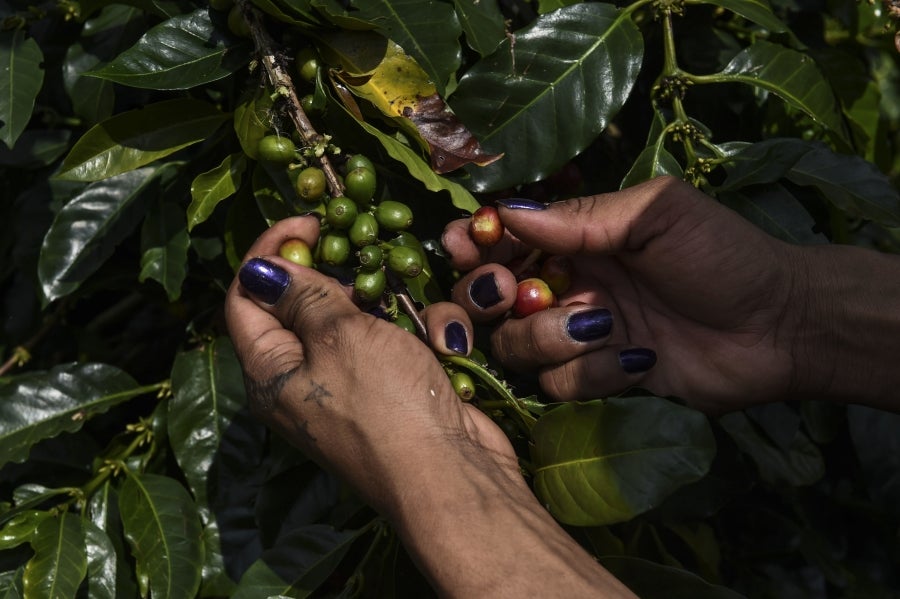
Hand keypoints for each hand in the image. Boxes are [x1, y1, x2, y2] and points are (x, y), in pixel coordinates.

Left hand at [224, 215, 514, 515]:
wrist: (452, 475)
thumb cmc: (386, 402)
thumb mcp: (338, 335)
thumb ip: (301, 294)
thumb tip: (261, 269)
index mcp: (269, 370)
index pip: (245, 297)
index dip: (268, 252)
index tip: (310, 223)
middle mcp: (300, 380)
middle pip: (300, 306)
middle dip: (333, 276)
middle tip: (363, 254)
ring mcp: (349, 388)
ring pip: (355, 320)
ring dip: (385, 305)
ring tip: (407, 305)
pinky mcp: (392, 391)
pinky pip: (393, 345)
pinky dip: (416, 334)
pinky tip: (440, 341)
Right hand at [443, 176, 808, 412]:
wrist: (779, 326)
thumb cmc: (722, 255)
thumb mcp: (656, 215)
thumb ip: (583, 216)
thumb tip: (508, 212)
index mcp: (575, 239)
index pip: (502, 238)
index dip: (474, 242)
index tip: (465, 245)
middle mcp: (564, 286)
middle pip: (486, 299)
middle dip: (486, 297)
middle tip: (510, 293)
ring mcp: (578, 337)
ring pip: (516, 345)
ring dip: (551, 338)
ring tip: (607, 325)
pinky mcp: (597, 381)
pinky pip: (559, 384)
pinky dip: (594, 373)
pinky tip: (638, 361)